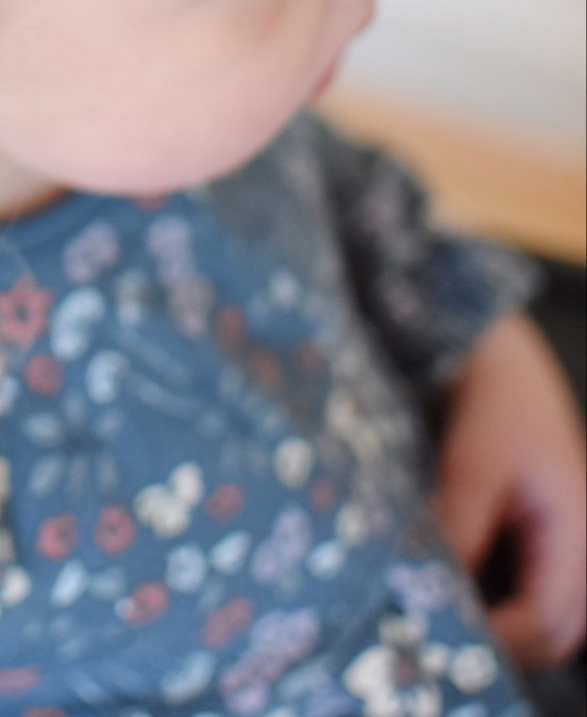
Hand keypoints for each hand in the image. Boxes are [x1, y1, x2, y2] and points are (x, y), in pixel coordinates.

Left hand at [436, 310, 586, 668]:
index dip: (498, 638)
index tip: (444, 632)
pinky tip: (458, 584)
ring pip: (549, 618)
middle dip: (505, 643)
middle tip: (442, 634)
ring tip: (447, 610)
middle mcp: (583, 548)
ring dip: (504, 624)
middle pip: (556, 633)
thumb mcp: (469, 465)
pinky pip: (535, 591)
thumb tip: (431, 592)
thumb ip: (458, 531)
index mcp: (575, 531)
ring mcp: (570, 545)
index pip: (547, 619)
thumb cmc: (494, 402)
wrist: (501, 361)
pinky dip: (502, 599)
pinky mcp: (549, 538)